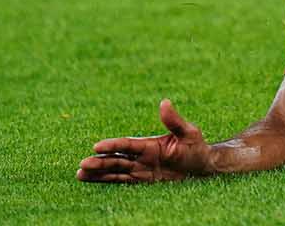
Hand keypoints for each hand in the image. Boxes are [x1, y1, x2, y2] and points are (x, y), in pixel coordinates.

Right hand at [76, 99, 214, 183]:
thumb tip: (164, 102)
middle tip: (82, 165)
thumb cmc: (196, 148)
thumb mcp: (188, 133)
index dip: (112, 145)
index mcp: (148, 144)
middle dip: (99, 162)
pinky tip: (93, 181)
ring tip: (80, 174)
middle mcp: (141, 156)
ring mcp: (141, 169)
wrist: (203, 167)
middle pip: (116, 159)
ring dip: (99, 172)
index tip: (95, 147)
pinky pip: (123, 182)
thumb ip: (174, 121)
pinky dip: (108, 181)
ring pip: (115, 171)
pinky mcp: (143, 181)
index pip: (126, 145)